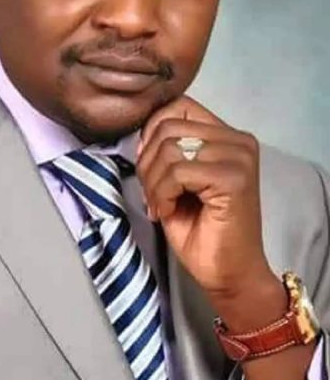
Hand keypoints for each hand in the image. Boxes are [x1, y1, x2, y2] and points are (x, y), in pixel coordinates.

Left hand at [137, 95, 284, 328]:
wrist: (227, 274)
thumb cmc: (200, 229)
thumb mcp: (175, 178)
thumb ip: (166, 148)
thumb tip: (140, 133)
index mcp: (226, 135)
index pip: (177, 106)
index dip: (151, 131)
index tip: (148, 164)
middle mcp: (238, 140)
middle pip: (167, 128)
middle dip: (148, 163)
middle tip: (153, 194)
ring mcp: (239, 157)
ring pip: (169, 149)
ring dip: (154, 182)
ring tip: (161, 204)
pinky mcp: (234, 178)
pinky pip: (177, 172)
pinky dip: (163, 193)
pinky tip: (170, 211)